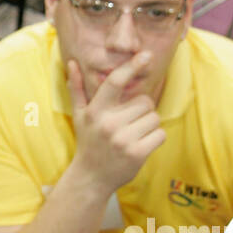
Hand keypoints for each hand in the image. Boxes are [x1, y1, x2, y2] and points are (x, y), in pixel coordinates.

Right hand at [68, 52, 165, 194]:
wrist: (91, 177)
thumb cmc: (88, 142)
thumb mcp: (79, 115)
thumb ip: (76, 88)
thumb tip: (72, 63)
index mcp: (96, 111)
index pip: (115, 82)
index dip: (131, 67)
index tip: (146, 55)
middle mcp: (109, 123)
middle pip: (145, 102)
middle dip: (142, 111)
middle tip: (128, 123)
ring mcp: (124, 139)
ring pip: (155, 118)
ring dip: (149, 125)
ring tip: (133, 134)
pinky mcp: (137, 153)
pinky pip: (160, 134)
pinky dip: (155, 138)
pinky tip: (141, 144)